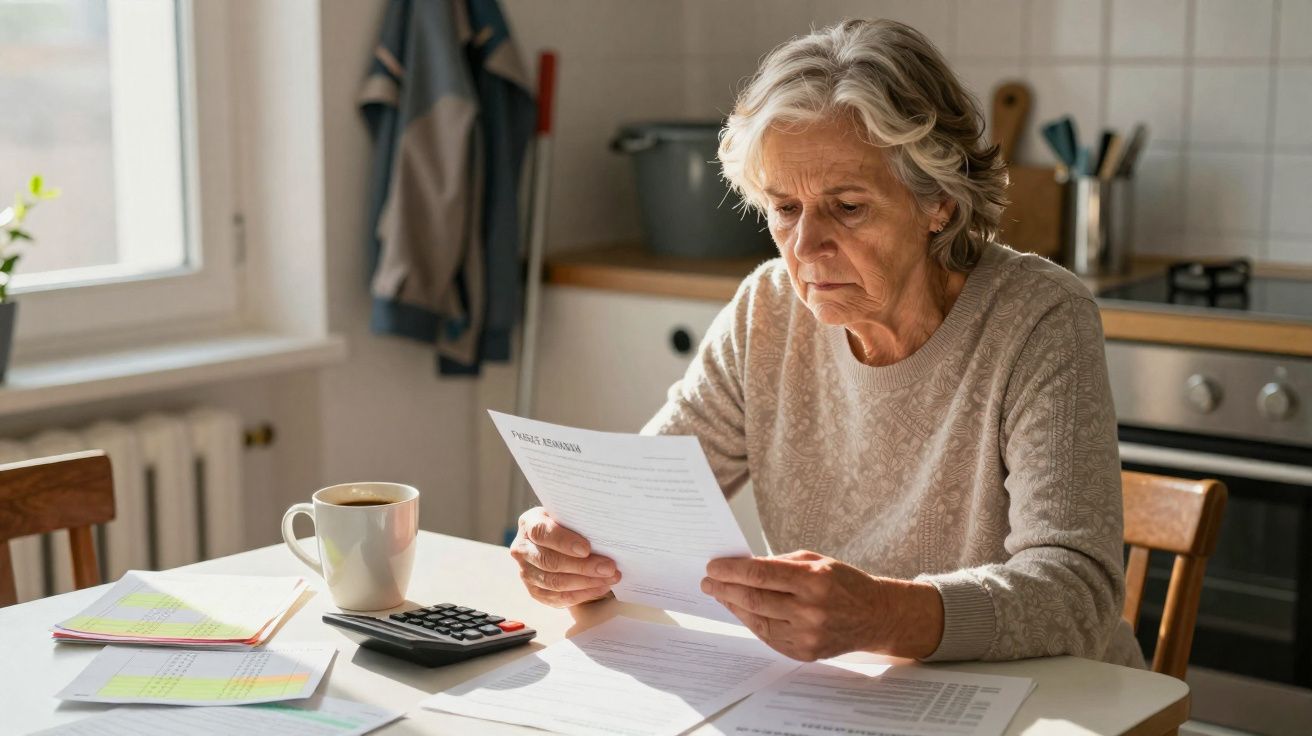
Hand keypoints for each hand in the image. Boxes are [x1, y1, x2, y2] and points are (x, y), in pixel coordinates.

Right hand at [509, 507, 620, 607]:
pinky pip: (559, 598)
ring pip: (555, 583)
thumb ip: (578, 522)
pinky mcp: (535, 591)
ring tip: (609, 578)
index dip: (564, 542)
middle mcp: (523, 549)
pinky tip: (600, 587)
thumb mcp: (568, 515)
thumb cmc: (566, 525)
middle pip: (550, 562)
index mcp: (529, 524)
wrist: (554, 540)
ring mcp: (526, 573)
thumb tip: (603, 533)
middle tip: (608, 567)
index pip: (542, 533)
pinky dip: (582, 594)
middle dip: (583, 566)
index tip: (587, 549)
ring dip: (586, 583)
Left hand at [702, 550, 943, 660]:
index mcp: (814, 580)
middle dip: (725, 589)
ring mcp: (807, 635)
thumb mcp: (816, 561)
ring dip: (733, 606)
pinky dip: (750, 622)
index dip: (732, 570)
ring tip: (719, 595)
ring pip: (757, 620)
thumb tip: (742, 568)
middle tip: (707, 582)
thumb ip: (780, 564)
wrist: (875, 616)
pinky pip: (768, 636)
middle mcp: (810, 610)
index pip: (762, 574)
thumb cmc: (843, 583)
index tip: (713, 566)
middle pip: (755, 599)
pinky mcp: (804, 652)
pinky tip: (740, 610)